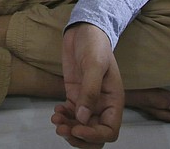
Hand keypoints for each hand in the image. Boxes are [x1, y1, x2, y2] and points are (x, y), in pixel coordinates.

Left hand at [51, 23, 123, 147]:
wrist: (84, 30)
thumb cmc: (95, 45)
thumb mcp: (94, 65)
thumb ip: (89, 91)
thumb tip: (82, 118)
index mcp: (113, 101)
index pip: (109, 131)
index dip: (94, 136)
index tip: (77, 128)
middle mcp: (102, 105)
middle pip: (94, 135)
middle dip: (78, 137)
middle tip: (62, 129)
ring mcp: (87, 102)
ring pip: (81, 128)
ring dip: (68, 128)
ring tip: (56, 119)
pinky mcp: (75, 96)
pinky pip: (71, 116)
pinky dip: (63, 118)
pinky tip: (56, 111)